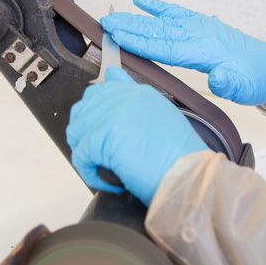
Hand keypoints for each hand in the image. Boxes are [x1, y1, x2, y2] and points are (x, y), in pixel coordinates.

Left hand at [66, 66, 207, 205]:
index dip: (96, 112)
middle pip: (84, 109)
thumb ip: (136, 103)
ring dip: (87, 152)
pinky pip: (80, 156)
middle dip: (87, 132)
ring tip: (105, 165)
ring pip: (77, 131)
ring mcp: (112, 115)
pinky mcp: (103, 137)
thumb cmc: (180, 157)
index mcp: (139, 93)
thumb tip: (114, 84)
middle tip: (103, 153)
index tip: (101, 129)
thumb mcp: (162, 118)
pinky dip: (91, 173)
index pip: (102, 89)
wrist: (188, 176)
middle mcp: (124, 98)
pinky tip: (110, 180)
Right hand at [100, 0, 265, 105]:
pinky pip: (176, 13)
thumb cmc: (256, 79)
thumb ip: (230, 84)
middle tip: (105, 23)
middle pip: (158, 31)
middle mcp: (199, 35)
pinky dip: (158, 6)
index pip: (166, 46)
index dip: (140, 41)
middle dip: (130, 27)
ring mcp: (200, 28)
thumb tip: (218, 79)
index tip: (118, 35)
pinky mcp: (202, 26)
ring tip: (113, 16)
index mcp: (205, 51)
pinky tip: (141, 1)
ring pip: (162, 22)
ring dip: (137, 19)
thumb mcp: (245, 88)